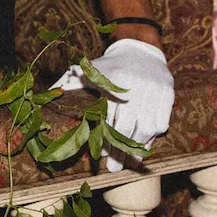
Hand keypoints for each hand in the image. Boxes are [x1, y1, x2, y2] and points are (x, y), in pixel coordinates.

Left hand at [53, 37, 173, 154]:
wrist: (139, 48)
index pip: (108, 118)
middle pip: (127, 127)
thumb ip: (71, 82)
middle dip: (120, 151)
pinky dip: (154, 137)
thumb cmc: (110, 65)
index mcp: (113, 81)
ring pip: (147, 128)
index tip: (99, 156)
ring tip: (131, 163)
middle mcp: (135, 86)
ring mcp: (154, 90)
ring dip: (138, 149)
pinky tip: (145, 146)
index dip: (104, 139)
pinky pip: (162, 122)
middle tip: (114, 168)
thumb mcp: (90, 70)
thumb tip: (49, 93)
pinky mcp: (168, 93)